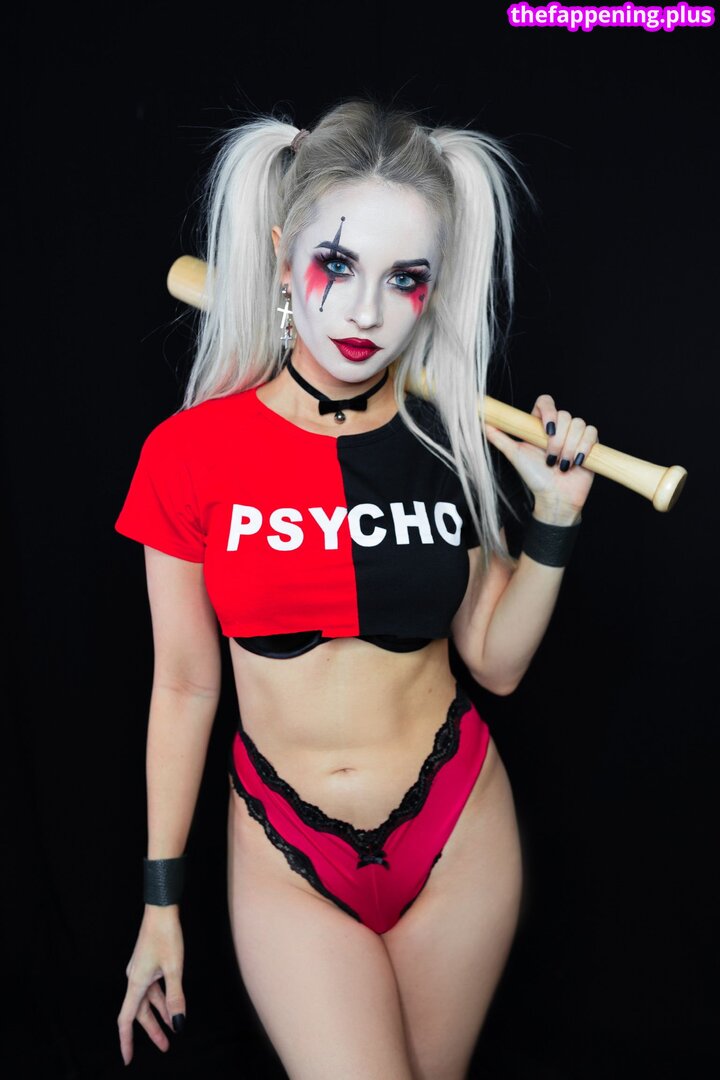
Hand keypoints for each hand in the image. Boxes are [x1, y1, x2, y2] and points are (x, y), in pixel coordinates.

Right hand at [117, 906, 185, 1065]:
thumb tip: (177, 1023)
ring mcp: (141, 971)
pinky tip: (172, 1005)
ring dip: (159, 1015)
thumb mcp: (174, 969)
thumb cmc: (166, 935)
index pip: (127, 1019)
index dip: (126, 1041)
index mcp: (136, 983)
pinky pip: (153, 988)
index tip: (127, 1059)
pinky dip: (162, 999)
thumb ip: (175, 997)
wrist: (161, 908)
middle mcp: (135, 979)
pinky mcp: (148, 964)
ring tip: (173, 1030)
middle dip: (152, 1031)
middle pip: (140, 1012)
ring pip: (148, 1000)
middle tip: (165, 1047)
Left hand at [485, 394, 598, 523]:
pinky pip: (592, 433)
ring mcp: (575, 434)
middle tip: (550, 459)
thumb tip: (482, 421)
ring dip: (570, 447)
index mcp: (540, 425)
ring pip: (579, 424)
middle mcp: (559, 427)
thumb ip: (499, 437)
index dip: (549, 411)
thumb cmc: (535, 477)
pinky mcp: (591, 443)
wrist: (555, 497)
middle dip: (557, 441)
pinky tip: (577, 462)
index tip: (547, 430)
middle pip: (565, 415)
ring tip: (562, 465)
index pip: (546, 402)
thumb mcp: (515, 455)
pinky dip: (584, 448)